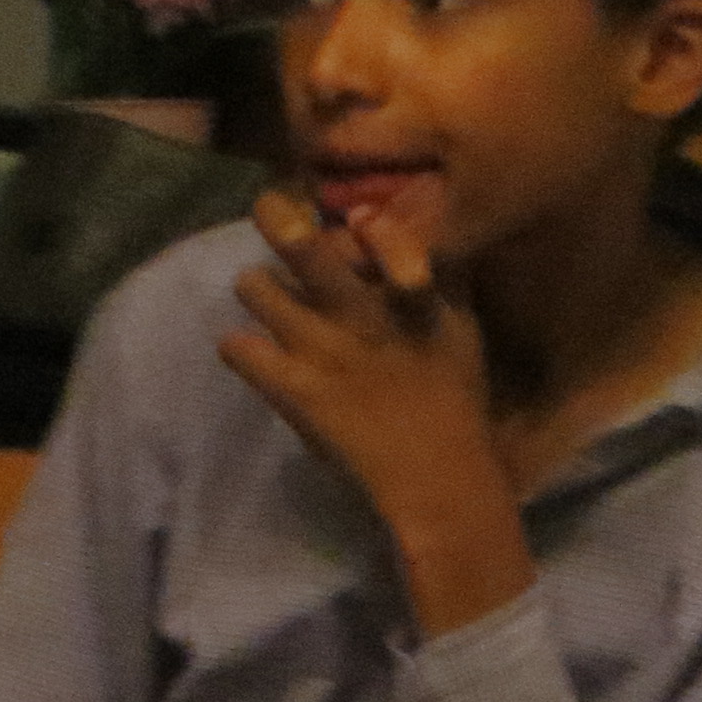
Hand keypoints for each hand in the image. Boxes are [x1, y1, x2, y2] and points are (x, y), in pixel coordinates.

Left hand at [218, 193, 535, 633]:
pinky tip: (254, 354)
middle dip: (277, 221)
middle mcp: (363, 314)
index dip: (355, 220)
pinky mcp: (296, 391)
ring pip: (254, 287)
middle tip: (272, 219)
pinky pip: (238, 348)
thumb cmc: (455, 404)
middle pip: (301, 245)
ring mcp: (324, 351)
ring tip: (266, 299)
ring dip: (257, 289)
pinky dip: (240, 348)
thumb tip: (416, 231)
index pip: (378, 229)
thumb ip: (443, 278)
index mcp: (411, 296)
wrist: (439, 483)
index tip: (348, 219)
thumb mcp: (463, 329)